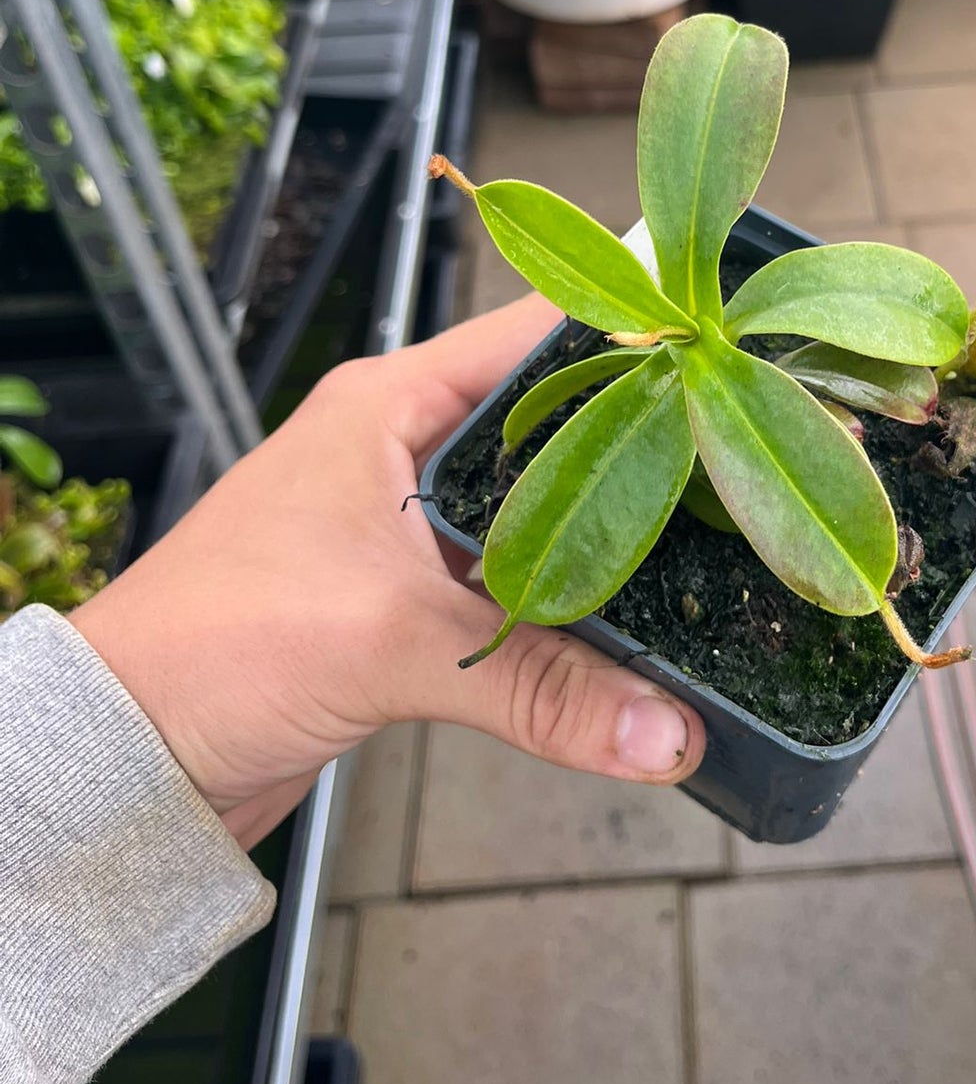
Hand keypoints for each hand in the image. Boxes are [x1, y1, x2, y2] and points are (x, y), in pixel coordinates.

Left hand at [73, 295, 705, 849]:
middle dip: (636, 442)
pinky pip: (511, 579)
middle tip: (737, 454)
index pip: (535, 333)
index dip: (629, 334)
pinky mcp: (404, 595)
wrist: (129, 750)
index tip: (721, 355)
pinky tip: (630, 614)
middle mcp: (401, 445)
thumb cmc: (219, 646)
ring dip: (601, 529)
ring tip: (709, 531)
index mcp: (390, 402)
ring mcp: (404, 522)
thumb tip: (670, 733)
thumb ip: (544, 686)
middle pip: (549, 422)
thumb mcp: (393, 643)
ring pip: (534, 507)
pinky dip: (564, 595)